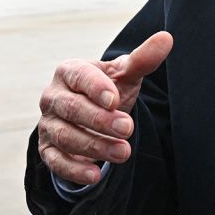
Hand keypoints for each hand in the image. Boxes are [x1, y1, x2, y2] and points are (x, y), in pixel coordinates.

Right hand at [36, 31, 172, 185]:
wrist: (88, 114)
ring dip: (94, 146)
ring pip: (65, 136)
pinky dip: (73, 169)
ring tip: (123, 153)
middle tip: (128, 128)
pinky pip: (55, 161)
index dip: (95, 87)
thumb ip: (142, 59)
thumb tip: (167, 39)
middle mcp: (53, 96)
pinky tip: (95, 175)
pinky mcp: (47, 148)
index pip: (78, 76)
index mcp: (69, 72)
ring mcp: (48, 124)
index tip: (115, 99)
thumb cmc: (107, 90)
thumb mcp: (124, 75)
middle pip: (71, 108)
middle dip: (99, 120)